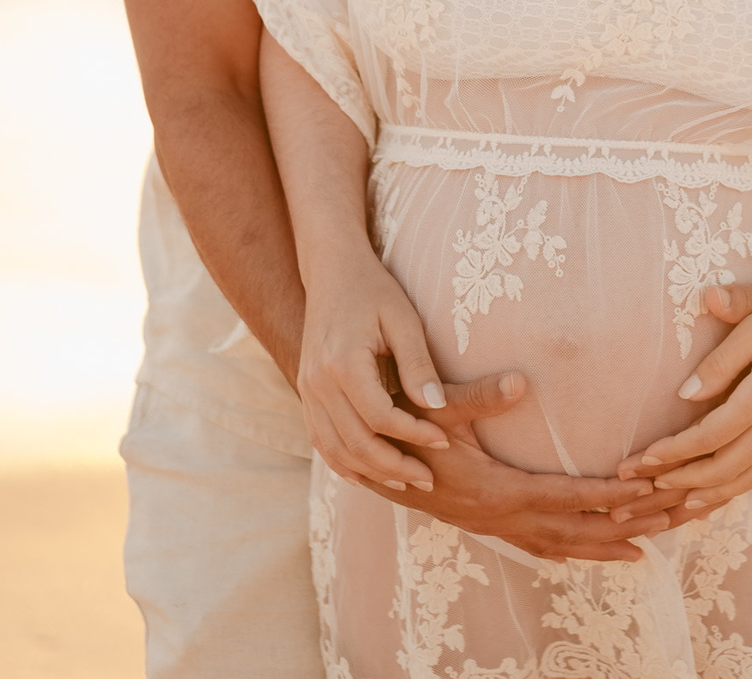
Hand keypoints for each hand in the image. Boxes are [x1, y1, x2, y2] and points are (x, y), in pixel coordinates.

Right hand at [298, 247, 458, 493]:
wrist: (332, 271)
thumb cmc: (374, 290)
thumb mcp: (404, 319)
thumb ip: (418, 364)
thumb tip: (437, 407)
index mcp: (342, 362)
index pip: (379, 417)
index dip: (414, 433)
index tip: (445, 438)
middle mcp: (317, 382)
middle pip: (355, 442)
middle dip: (395, 464)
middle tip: (429, 476)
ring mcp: (306, 389)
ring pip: (335, 449)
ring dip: (371, 471)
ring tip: (406, 480)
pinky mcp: (306, 393)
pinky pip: (321, 440)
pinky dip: (344, 462)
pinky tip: (369, 473)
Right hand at [383, 373, 672, 563]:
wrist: (371, 462)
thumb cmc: (405, 428)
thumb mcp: (438, 409)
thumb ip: (478, 396)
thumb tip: (518, 381)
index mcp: (497, 490)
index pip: (566, 496)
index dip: (608, 494)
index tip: (647, 488)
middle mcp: (502, 517)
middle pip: (576, 531)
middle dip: (624, 527)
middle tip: (670, 519)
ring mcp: (495, 526)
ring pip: (562, 546)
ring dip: (606, 546)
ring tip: (648, 547)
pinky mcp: (488, 525)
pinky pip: (540, 547)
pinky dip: (572, 551)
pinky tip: (587, 555)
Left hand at [616, 272, 751, 513]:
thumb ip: (722, 358)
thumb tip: (684, 393)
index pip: (709, 436)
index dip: (673, 452)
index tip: (642, 459)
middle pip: (724, 469)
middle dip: (681, 481)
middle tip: (646, 486)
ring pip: (748, 480)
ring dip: (710, 494)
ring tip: (678, 501)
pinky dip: (741, 488)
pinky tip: (725, 489)